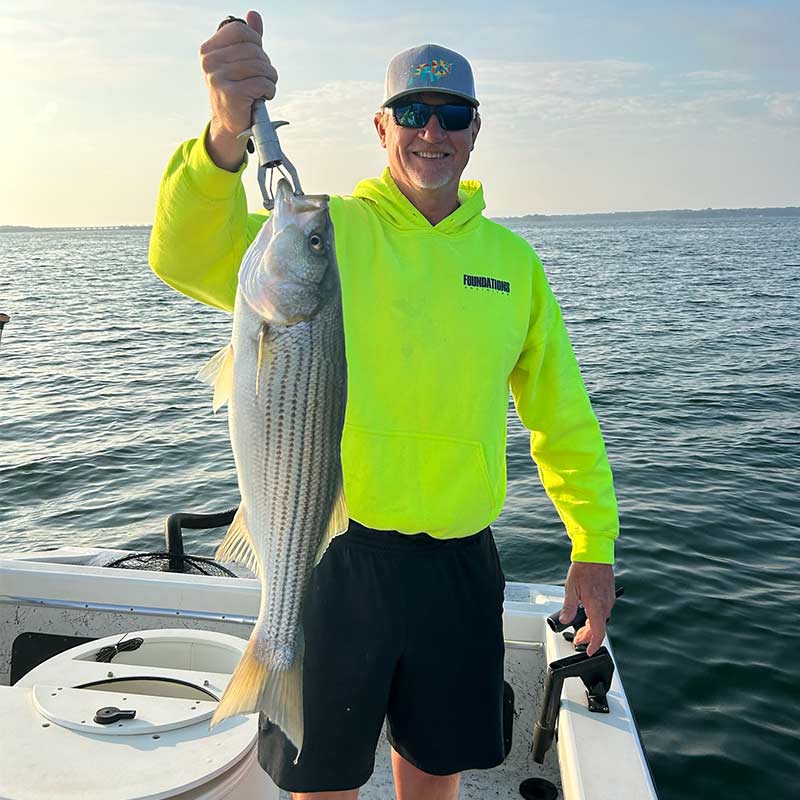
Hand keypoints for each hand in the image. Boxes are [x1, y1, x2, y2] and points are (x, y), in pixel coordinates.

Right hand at [199, 10, 277, 169]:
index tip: (258, 57)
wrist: (229, 124)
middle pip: (254, 50)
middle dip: (266, 64)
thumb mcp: (240, 62)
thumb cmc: (237, 89)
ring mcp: (218, 78)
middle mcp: (210, 62)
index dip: (256, 42)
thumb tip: (253, 15)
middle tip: (264, 77)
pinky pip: (261, 83)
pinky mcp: (231, 94)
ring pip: (260, 67)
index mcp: (209, 50)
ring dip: (270, 79)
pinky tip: (263, 96)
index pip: (240, 31)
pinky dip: (269, 90)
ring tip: (265, 87)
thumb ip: (248, 39)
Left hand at [558, 562, 615, 655]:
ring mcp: (609, 600)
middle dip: (588, 636)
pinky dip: (596, 617)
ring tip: (581, 628)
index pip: (598, 633)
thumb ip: (568, 607)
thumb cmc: (583, 569)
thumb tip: (564, 620)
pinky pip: (603, 610)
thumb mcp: (570, 589)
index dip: (593, 645)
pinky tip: (588, 614)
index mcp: (596, 607)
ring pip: (601, 619)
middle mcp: (605, 605)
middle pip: (599, 628)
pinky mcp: (609, 594)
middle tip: (577, 639)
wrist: (595, 555)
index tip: (588, 651)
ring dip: (592, 626)